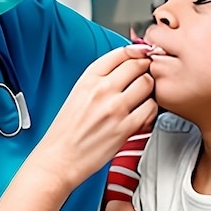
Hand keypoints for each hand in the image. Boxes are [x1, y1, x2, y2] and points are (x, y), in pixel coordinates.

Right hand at [31, 44, 156, 190]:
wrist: (60, 158)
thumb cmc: (67, 129)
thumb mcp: (78, 92)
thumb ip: (101, 77)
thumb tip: (127, 65)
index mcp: (88, 78)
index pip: (121, 52)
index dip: (136, 52)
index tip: (141, 56)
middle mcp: (102, 89)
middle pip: (138, 65)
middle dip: (145, 68)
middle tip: (144, 76)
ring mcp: (115, 108)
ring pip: (147, 84)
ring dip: (149, 89)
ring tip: (143, 96)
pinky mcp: (125, 128)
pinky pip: (150, 108)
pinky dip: (151, 109)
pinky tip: (143, 113)